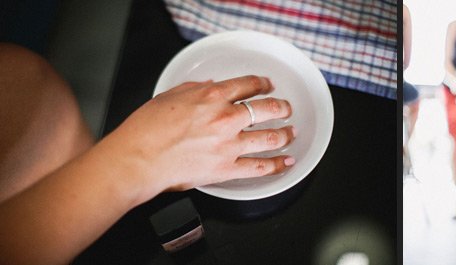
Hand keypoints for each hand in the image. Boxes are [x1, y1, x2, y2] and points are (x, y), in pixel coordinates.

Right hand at [100, 75, 294, 191]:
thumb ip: (195, 88)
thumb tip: (209, 85)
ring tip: (291, 133)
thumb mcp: (170, 95)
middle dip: (281, 107)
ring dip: (285, 134)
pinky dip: (277, 165)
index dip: (262, 84)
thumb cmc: (146, 129)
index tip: (267, 85)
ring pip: (270, 137)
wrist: (138, 159)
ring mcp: (229, 145)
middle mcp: (226, 118)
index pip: (247, 85)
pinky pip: (260, 167)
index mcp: (212, 96)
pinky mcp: (227, 169)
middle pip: (267, 109)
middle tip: (285, 109)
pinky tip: (287, 162)